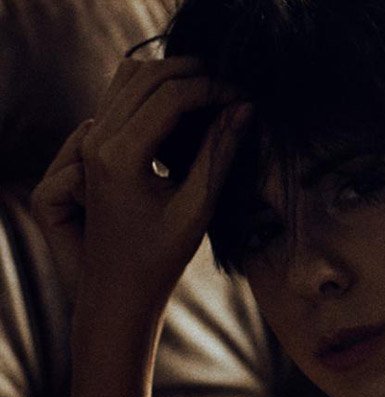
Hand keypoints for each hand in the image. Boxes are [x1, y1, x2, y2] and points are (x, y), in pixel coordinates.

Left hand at [31, 56, 249, 315]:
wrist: (118, 285)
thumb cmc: (160, 258)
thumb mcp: (197, 208)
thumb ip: (219, 154)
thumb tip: (244, 108)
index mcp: (121, 157)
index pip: (170, 97)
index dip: (211, 89)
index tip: (243, 98)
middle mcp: (99, 139)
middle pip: (147, 75)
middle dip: (192, 74)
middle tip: (231, 90)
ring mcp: (92, 138)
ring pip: (130, 76)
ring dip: (171, 76)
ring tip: (210, 95)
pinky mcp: (95, 142)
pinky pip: (121, 94)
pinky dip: (154, 90)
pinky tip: (185, 111)